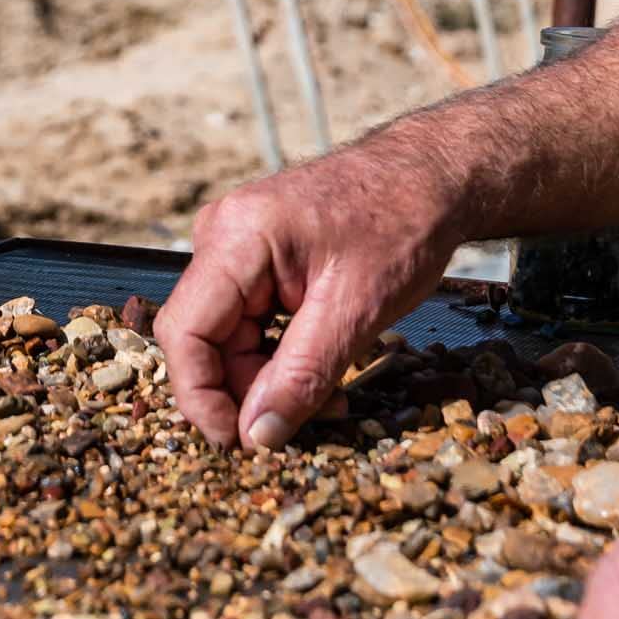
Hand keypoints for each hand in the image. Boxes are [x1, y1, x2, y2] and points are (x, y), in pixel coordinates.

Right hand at [154, 141, 458, 449]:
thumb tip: (258, 436)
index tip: (238, 442)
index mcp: (236, 238)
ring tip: (330, 401)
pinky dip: (280, 355)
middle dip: (246, 393)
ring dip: (269, 379)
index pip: (185, 333)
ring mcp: (237, 244)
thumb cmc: (402, 223)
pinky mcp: (257, 257)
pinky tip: (323, 373)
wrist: (433, 175)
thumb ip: (301, 376)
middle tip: (303, 427)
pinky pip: (250, 320)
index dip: (201, 397)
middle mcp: (222, 236)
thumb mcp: (356, 310)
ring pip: (229, 337)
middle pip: (205, 340)